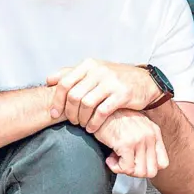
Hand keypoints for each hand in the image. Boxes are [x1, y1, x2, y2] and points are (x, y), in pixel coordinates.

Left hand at [47, 59, 161, 131]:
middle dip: (69, 112)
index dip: (56, 100)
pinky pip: (101, 112)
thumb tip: (49, 80)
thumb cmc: (115, 78)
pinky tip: (92, 128)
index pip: (64, 82)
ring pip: (86, 104)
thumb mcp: (94, 71)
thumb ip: (72, 74)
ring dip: (81, 119)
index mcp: (89, 65)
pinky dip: (93, 123)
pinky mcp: (122, 94)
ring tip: (82, 125)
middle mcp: (99, 71)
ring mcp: (111, 82)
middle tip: (71, 121)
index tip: (54, 113)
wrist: (144, 81)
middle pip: (74, 95)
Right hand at [92, 109, 169, 178]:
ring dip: (125, 170)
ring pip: (139, 172)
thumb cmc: (113, 118)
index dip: (148, 168)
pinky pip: (126, 168)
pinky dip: (115, 167)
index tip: (136, 163)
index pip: (163, 163)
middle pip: (151, 171)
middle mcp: (150, 136)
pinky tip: (109, 158)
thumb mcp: (135, 127)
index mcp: (154, 132)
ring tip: (116, 160)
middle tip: (124, 164)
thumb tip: (142, 164)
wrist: (100, 109)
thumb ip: (143, 142)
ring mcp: (139, 140)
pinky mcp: (126, 144)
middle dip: (136, 172)